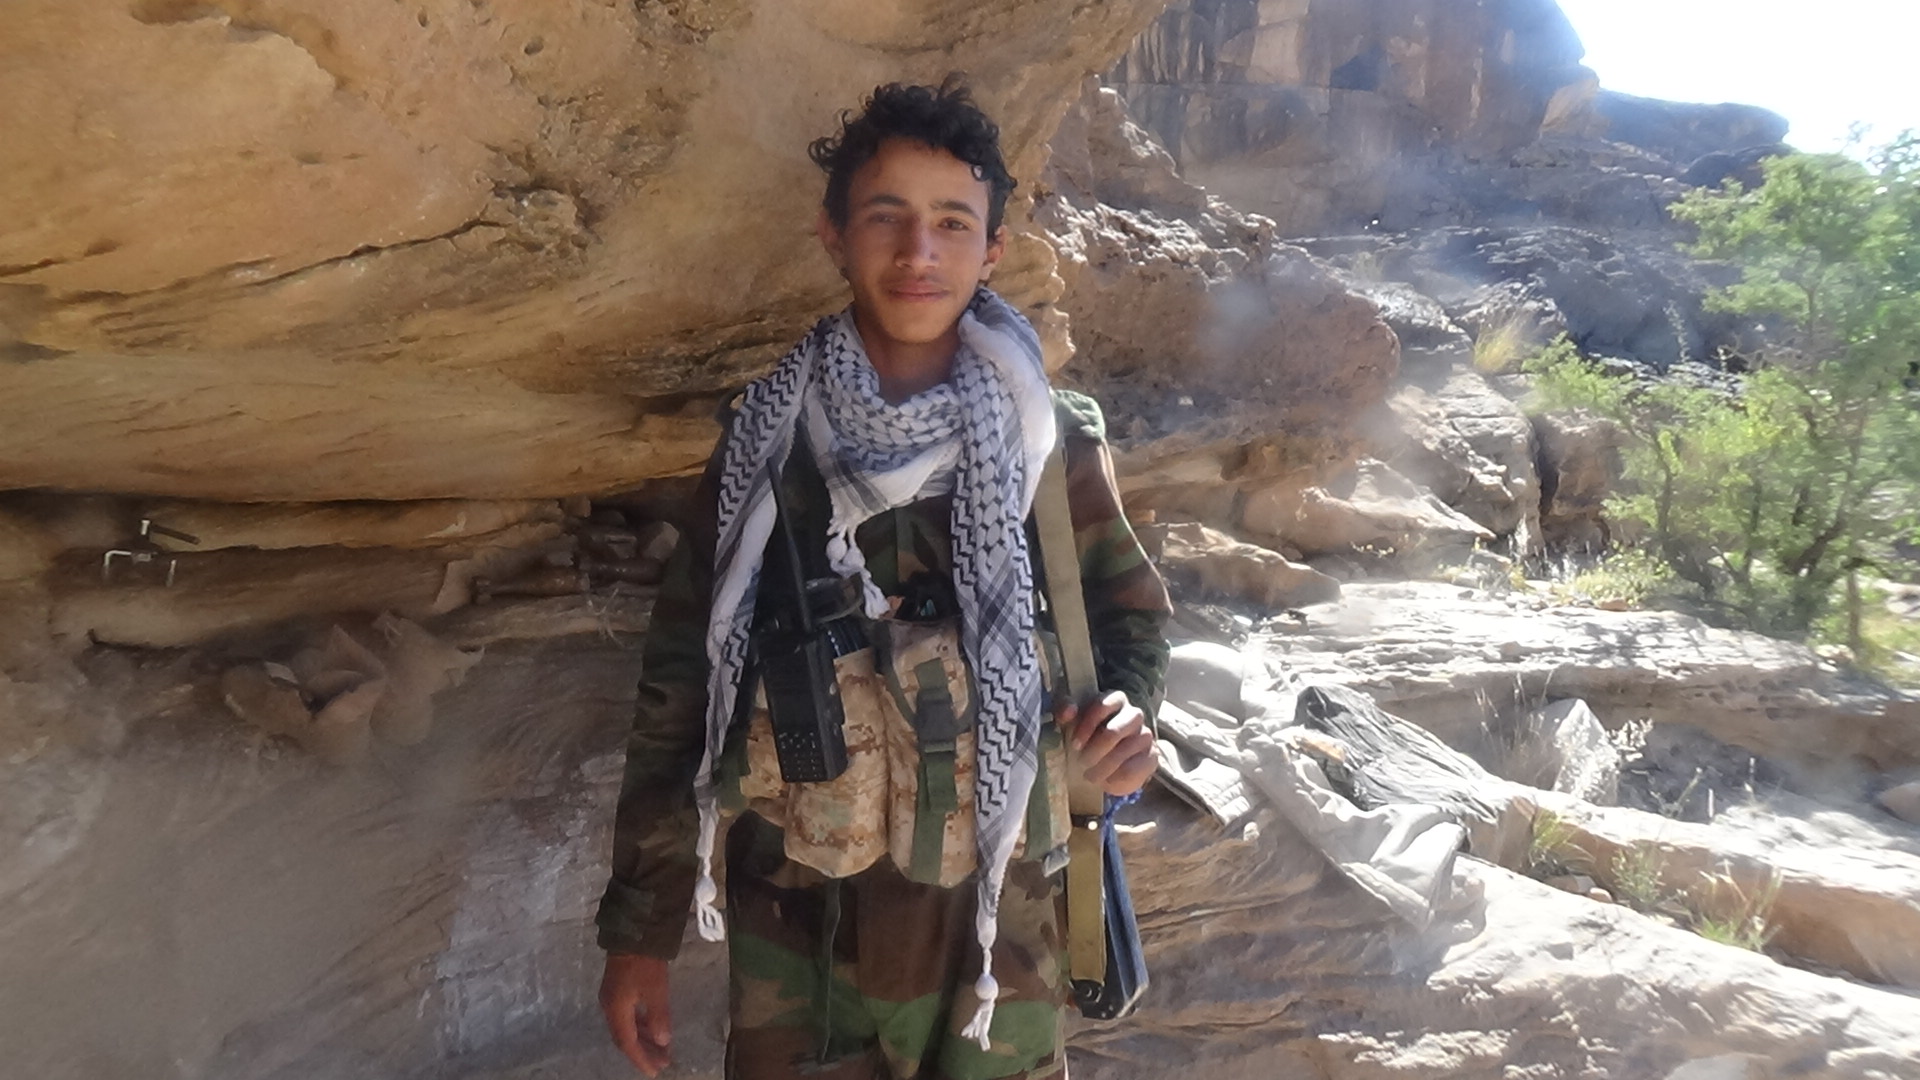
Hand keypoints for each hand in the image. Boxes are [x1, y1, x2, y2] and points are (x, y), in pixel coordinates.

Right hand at [600, 953, 672, 1076]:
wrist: (632, 933)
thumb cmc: (644, 962)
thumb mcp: (656, 990)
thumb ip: (658, 1017)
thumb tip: (662, 1041)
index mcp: (616, 1010)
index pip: (627, 1043)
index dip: (640, 1059)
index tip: (655, 1071)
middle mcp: (610, 1007)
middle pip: (625, 1038)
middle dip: (643, 1052)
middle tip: (662, 1064)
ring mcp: (612, 997)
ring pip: (627, 1027)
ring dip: (643, 1040)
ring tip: (662, 1049)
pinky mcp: (618, 989)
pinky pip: (628, 1016)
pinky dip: (641, 1026)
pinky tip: (653, 1028)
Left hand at [1057, 690, 1156, 797]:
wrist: (1108, 763)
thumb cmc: (1089, 736)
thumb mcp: (1073, 722)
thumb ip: (1066, 712)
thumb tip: (1068, 711)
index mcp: (1115, 700)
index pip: (1102, 705)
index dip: (1087, 725)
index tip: (1075, 744)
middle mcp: (1134, 714)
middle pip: (1114, 731)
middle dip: (1095, 750)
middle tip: (1082, 762)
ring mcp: (1145, 735)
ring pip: (1124, 751)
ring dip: (1103, 767)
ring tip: (1090, 776)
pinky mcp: (1151, 756)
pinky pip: (1133, 768)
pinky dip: (1116, 778)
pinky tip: (1106, 781)